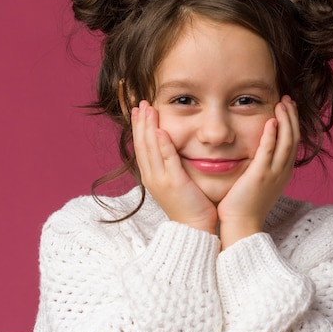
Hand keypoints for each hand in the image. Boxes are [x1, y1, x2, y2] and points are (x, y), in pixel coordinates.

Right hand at [131, 101, 217, 233]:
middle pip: (141, 144)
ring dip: (147, 127)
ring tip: (146, 109)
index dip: (138, 127)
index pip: (141, 146)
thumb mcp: (175, 181)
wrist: (194, 228)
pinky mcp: (174, 183)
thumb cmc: (190, 205)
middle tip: (140, 102)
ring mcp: (160, 180)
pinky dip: (162, 146)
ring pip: (150, 148)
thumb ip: (172, 165)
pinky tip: (160, 131)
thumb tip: (171, 149)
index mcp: (151, 175)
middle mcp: (151, 176)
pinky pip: (167, 161)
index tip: (138, 110)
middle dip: (140, 122)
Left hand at [217, 96, 299, 248]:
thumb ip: (260, 167)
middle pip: (294, 138)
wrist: (240, 225)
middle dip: (292, 117)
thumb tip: (257, 155)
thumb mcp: (258, 183)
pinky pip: (269, 151)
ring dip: (285, 120)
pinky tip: (271, 121)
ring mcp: (273, 174)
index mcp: (282, 173)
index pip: (292, 143)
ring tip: (282, 103)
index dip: (292, 124)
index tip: (288, 108)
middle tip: (288, 99)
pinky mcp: (260, 176)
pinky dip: (272, 135)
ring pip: (286, 141)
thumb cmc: (244, 206)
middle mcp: (282, 172)